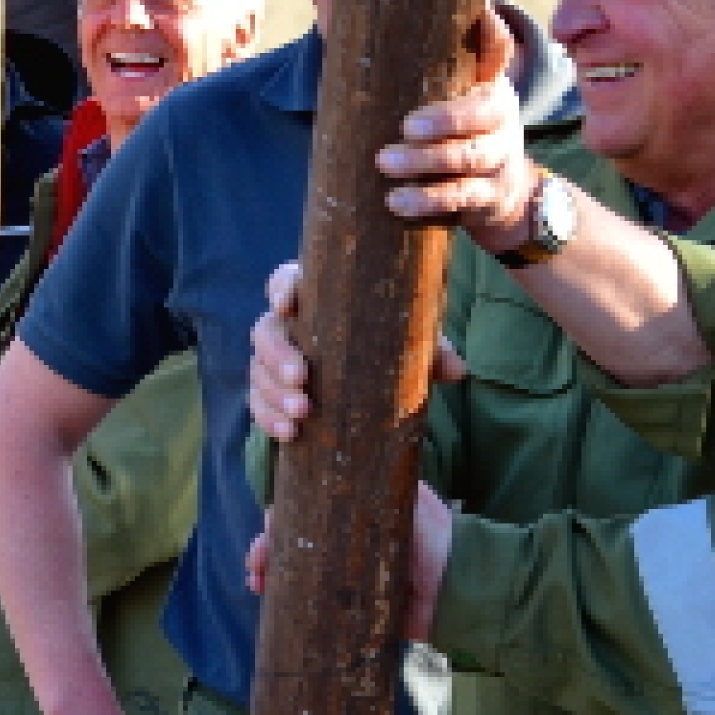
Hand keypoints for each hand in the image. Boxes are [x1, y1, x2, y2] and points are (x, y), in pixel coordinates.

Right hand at [246, 482, 452, 641]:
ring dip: (267, 571)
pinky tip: (266, 596)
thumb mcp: (408, 498)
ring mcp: (338, 572)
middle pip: (290, 538)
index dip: (280, 515)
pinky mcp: (342, 602)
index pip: (304, 507)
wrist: (457, 588)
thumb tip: (350, 440)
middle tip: (257, 560)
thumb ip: (383, 475)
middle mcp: (339, 540)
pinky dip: (281, 596)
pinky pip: (304, 598)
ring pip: (290, 568)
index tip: (269, 523)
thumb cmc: (436, 537)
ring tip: (257, 580)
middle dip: (266, 546)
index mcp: (349, 512)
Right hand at [249, 262, 465, 441]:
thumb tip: (456, 369)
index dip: (281, 289)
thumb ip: (431, 351)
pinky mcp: (273, 395)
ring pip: (258, 370)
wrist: (375, 391)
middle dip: (278, 356)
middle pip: (265, 330)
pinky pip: (258, 404)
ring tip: (302, 414)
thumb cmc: (388, 349)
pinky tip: (289, 434)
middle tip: (303, 379)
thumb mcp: (411, 347)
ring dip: (274, 392)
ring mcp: (275, 362)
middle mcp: (289, 327)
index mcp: (317, 300)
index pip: (286, 281)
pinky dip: (269, 419)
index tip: (286, 306)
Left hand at [377, 9, 539, 250]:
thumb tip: (344, 12)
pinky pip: (459, 199)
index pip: (498, 52)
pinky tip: (395, 202)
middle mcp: (503, 119)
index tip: (475, 19)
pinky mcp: (488, 197)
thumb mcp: (456, 96)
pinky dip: (426, 201)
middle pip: (482, 114)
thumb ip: (423, 67)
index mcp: (490, 85)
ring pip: (468, 159)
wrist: (505, 195)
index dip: (490, 36)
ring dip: (424, 163)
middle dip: (444, 120)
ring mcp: (499, 159)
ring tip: (384, 163)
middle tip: (404, 127)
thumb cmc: (461, 134)